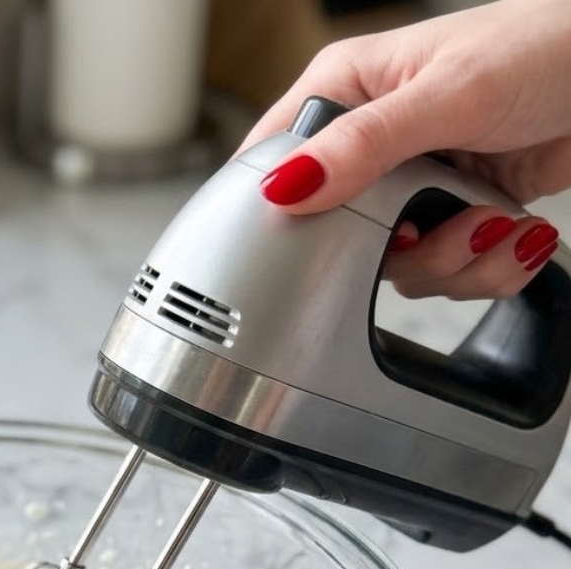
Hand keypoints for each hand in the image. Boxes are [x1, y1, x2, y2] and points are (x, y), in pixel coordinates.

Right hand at [241, 0, 570, 296]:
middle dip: (398, 248)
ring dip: (452, 261)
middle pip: (334, 237)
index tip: (328, 231)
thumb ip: (363, 144)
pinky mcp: (450, 213)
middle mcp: (370, 143)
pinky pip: (441, 274)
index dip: (286, 210)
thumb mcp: (448, 92)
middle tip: (431, 225)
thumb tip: (287, 185)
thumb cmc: (550, 45)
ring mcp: (411, 183)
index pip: (274, 161)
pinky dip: (482, 270)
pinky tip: (508, 232)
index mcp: (346, 91)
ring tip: (490, 223)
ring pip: (393, 266)